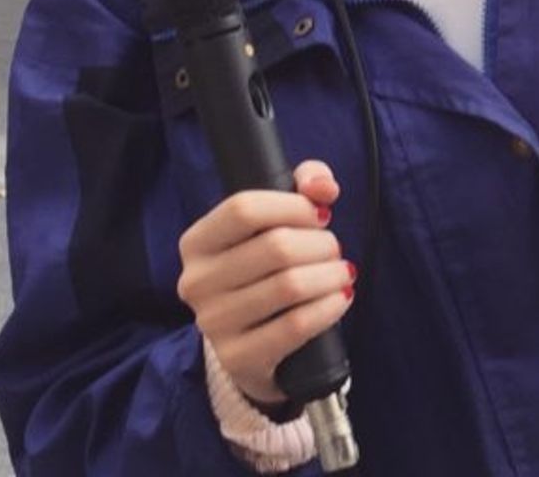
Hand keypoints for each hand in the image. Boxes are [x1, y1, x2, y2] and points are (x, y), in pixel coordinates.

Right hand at [176, 159, 350, 407]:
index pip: (243, 208)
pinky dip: (328, 307)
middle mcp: (196, 282)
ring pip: (289, 285)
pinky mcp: (237, 358)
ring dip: (330, 274)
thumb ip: (306, 181)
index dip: (292, 206)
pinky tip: (341, 298)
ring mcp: (214, 323)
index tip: (320, 214)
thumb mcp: (280, 216)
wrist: (255, 341)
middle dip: (321, 243)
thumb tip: (323, 187)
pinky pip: (295, 326)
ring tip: (341, 272)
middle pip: (275, 247)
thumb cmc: (268, 264)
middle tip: (334, 249)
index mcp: (198, 242)